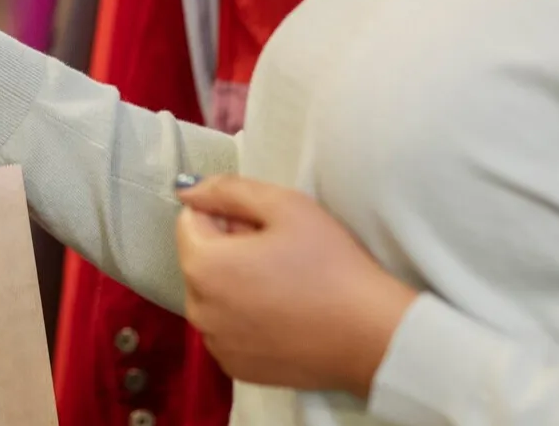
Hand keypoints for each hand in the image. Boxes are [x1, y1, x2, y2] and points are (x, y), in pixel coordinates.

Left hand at [175, 175, 417, 397]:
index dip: (226, 214)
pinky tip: (283, 316)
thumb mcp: (284, 205)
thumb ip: (227, 189)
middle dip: (229, 248)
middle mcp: (197, 309)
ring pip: (212, 295)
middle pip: (199, 259)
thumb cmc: (330, 264)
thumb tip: (186, 190)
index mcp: (202, 266)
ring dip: (234, 283)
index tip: (264, 227)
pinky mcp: (236, 368)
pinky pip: (226, 328)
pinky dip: (243, 317)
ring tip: (283, 284)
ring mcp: (216, 343)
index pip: (190, 220)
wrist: (372, 336)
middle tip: (279, 253)